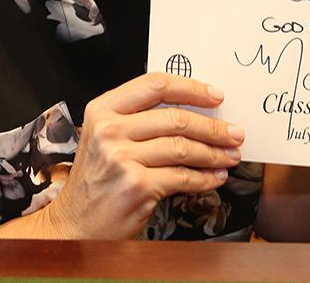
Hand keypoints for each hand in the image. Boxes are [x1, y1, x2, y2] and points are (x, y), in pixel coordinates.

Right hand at [39, 73, 243, 239]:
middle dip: (212, 127)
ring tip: (231, 156)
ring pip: (182, 147)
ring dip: (214, 153)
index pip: (154, 85)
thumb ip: (138, 120)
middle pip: (174, 117)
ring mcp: (122, 158)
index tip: (216, 96)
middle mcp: (109, 130)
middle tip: (235, 132)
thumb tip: (194, 112)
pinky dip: (205, 178)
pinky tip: (215, 177)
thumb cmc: (97, 181)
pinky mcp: (137, 186)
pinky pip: (183, 177)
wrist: (74, 224)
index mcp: (102, 109)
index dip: (190, 88)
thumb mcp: (106, 138)